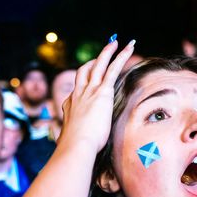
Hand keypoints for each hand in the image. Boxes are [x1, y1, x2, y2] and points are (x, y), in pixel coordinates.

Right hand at [59, 38, 135, 153]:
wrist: (76, 146)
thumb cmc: (73, 150)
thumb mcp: (70, 144)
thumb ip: (71, 143)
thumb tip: (68, 154)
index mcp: (70, 107)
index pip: (76, 92)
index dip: (82, 87)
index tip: (88, 86)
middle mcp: (77, 95)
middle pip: (84, 72)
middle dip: (93, 62)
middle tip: (101, 55)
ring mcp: (88, 92)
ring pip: (98, 65)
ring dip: (107, 52)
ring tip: (116, 42)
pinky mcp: (101, 92)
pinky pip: (112, 68)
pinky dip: (120, 56)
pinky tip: (128, 47)